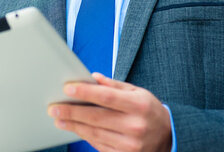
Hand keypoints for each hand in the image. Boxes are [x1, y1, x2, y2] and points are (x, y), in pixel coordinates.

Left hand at [48, 73, 171, 151]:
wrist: (169, 137)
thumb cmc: (149, 110)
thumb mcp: (138, 92)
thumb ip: (115, 85)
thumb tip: (92, 78)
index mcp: (139, 105)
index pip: (107, 97)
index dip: (85, 93)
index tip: (67, 88)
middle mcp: (135, 126)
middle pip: (96, 117)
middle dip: (72, 112)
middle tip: (54, 107)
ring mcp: (130, 145)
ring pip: (94, 133)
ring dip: (73, 125)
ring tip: (58, 118)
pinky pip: (99, 145)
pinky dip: (85, 136)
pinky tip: (75, 129)